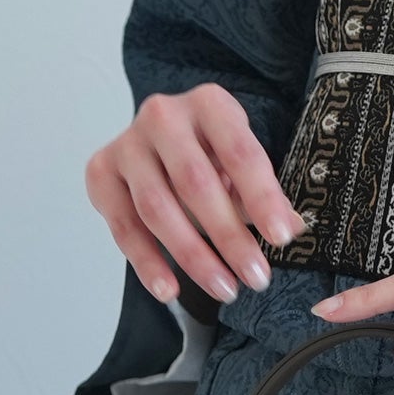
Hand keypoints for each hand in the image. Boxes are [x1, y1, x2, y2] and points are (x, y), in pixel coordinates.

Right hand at [84, 83, 305, 306]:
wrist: (159, 132)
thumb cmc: (209, 148)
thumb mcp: (241, 159)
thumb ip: (263, 192)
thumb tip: (293, 228)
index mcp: (209, 103)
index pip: (241, 154)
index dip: (262, 198)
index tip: (281, 238)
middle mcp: (164, 116)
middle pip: (196, 185)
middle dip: (229, 237)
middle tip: (256, 276)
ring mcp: (127, 144)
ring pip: (157, 210)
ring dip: (192, 257)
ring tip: (225, 288)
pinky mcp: (100, 172)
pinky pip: (124, 227)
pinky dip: (147, 263)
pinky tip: (170, 290)